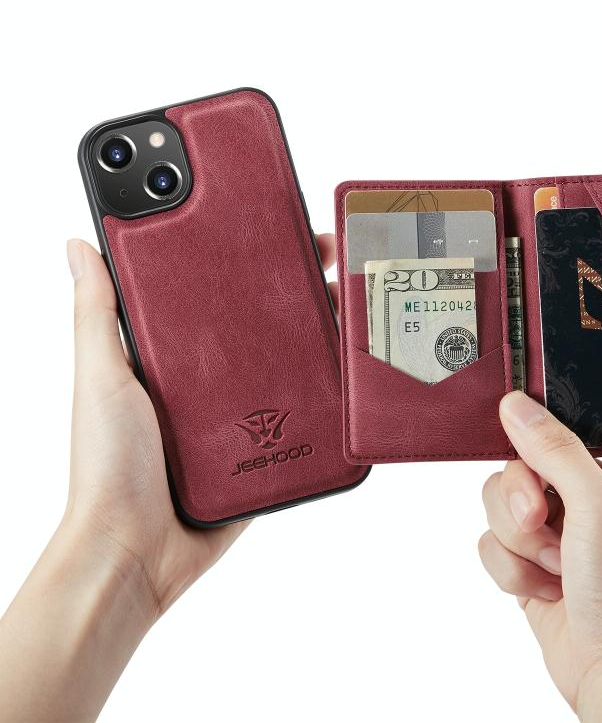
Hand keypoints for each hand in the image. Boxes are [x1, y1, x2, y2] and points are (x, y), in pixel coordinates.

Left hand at [63, 234, 339, 617]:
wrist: (139, 553)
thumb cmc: (109, 466)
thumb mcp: (100, 378)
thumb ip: (95, 313)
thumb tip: (77, 243)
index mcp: (170, 355)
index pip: (212, 290)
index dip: (241, 255)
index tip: (270, 224)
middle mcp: (208, 379)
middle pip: (260, 321)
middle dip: (295, 285)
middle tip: (330, 255)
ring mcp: (241, 413)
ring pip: (288, 361)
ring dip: (317, 332)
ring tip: (348, 300)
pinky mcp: (267, 447)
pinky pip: (302, 411)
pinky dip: (325, 388)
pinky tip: (347, 362)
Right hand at [479, 391, 601, 722]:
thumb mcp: (598, 508)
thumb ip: (554, 450)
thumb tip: (516, 405)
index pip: (584, 419)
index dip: (551, 425)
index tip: (530, 440)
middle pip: (529, 457)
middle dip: (526, 497)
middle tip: (540, 521)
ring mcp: (568, 523)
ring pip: (505, 495)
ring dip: (519, 537)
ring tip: (552, 566)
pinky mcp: (538, 553)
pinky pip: (496, 534)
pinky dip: (512, 564)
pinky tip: (546, 588)